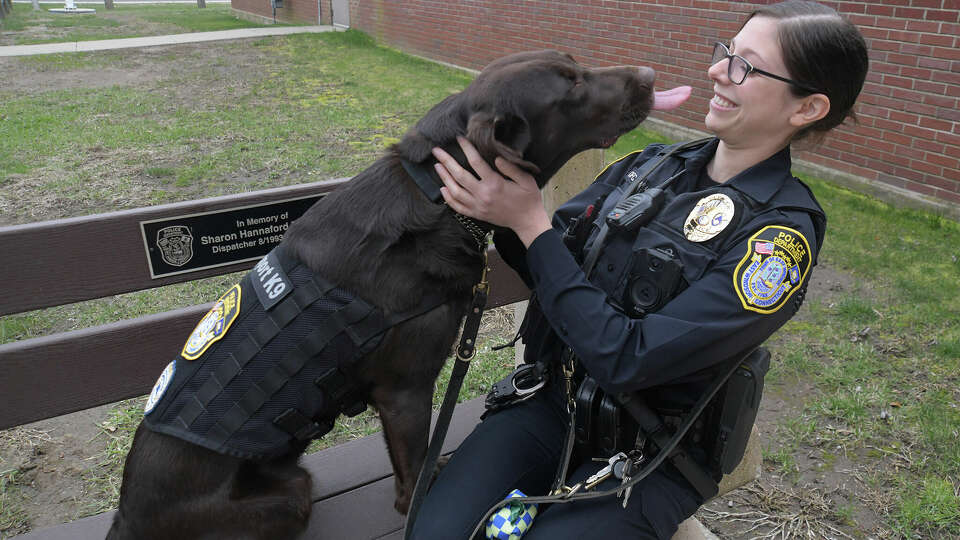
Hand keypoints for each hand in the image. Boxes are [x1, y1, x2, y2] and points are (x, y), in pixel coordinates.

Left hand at [432, 136, 551, 246]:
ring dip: (444, 178)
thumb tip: (495, 158)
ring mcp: (478, 206)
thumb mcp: (526, 179)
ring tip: (437, 166)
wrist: (527, 221)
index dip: (466, 148)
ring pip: (455, 191)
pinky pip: (458, 207)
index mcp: (495, 183)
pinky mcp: (477, 214)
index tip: (459, 138)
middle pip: (459, 175)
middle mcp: (483, 195)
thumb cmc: (529, 198)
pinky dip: (448, 198)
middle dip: (446, 161)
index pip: (476, 162)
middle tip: (436, 151)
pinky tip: (442, 189)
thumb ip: (510, 167)